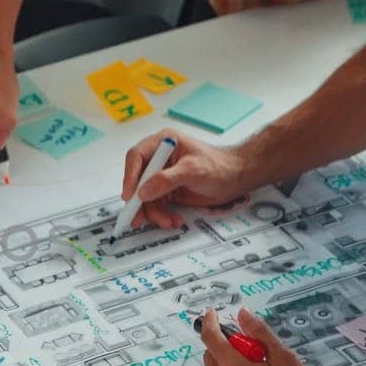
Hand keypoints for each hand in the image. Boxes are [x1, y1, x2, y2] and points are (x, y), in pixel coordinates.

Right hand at [121, 130, 250, 229]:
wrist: (236, 179)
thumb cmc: (220, 166)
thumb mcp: (193, 171)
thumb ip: (166, 180)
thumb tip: (143, 191)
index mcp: (163, 143)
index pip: (136, 157)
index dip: (130, 177)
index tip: (130, 196)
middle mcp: (159, 158)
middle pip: (137, 180)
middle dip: (138, 202)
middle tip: (137, 218)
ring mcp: (162, 175)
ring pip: (145, 197)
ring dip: (154, 213)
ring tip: (168, 221)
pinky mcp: (166, 190)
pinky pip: (155, 205)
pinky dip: (162, 215)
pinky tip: (173, 219)